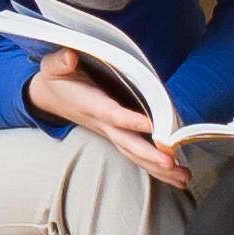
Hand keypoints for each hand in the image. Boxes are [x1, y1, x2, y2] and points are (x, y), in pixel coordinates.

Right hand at [23, 48, 189, 190]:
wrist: (50, 97)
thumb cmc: (57, 78)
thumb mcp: (53, 66)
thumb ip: (61, 61)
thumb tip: (70, 57)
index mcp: (90, 103)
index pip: (111, 114)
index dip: (128, 120)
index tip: (149, 124)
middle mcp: (102, 123)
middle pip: (127, 142)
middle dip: (149, 155)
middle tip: (171, 164)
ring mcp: (111, 132)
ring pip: (135, 154)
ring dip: (159, 168)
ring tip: (183, 177)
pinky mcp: (117, 136)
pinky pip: (137, 155)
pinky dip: (157, 168)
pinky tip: (177, 177)